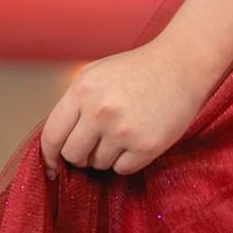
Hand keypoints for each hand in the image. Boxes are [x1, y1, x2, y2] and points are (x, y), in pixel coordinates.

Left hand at [39, 41, 212, 178]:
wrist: (182, 64)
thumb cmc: (138, 70)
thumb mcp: (96, 74)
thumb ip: (74, 104)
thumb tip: (56, 141)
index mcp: (82, 90)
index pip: (51, 136)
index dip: (49, 156)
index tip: (52, 168)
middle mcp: (99, 111)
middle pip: (73, 156)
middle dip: (82, 155)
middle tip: (98, 143)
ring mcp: (123, 129)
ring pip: (98, 164)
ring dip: (108, 155)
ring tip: (125, 131)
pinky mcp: (146, 145)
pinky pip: (122, 169)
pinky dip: (128, 159)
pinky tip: (139, 138)